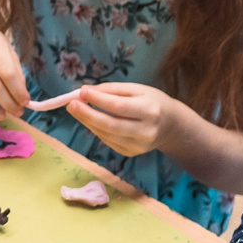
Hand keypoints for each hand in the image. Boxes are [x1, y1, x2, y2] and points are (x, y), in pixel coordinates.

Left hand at [52, 81, 174, 159]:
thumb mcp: (137, 89)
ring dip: (87, 121)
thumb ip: (111, 89)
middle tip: (71, 104)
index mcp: (151, 111)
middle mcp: (146, 131)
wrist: (171, 125)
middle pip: (110, 125)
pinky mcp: (131, 153)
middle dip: (87, 115)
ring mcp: (139, 146)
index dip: (98, 100)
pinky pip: (108, 141)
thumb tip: (85, 91)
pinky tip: (90, 120)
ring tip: (76, 109)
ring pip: (106, 134)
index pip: (119, 107)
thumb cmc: (152, 102)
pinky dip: (96, 129)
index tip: (81, 92)